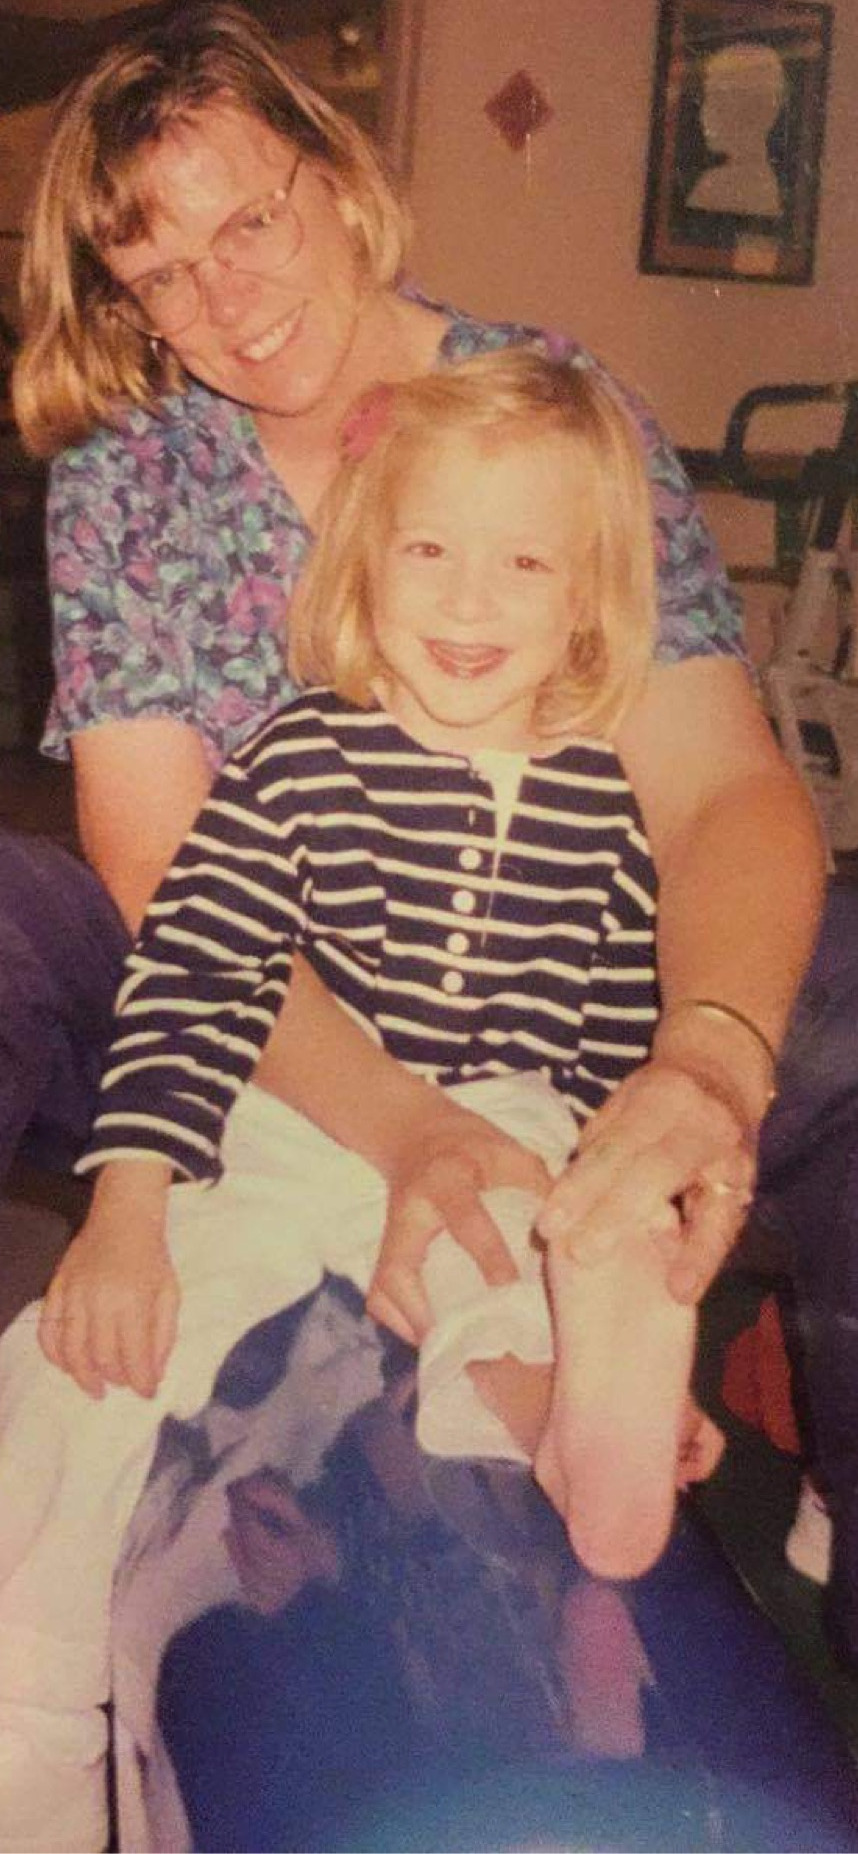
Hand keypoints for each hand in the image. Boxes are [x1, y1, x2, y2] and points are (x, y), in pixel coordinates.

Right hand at [38, 1164, 178, 1398]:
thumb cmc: (151, 1257)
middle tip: (123, 1385)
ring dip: (82, 1375)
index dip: (141, 1382)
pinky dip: (54, 1354)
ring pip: (70, 1349)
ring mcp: (73, 1293)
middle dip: (115, 1378)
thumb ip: (163, 1336)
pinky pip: (47, 1330)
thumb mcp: (170, 1294)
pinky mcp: (56, 1288)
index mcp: (133, 1301)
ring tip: (96, 1388)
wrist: (123, 1217)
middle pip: (101, 1357)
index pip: (133, 1355)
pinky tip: (67, 1365)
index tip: (148, 1393)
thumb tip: (154, 1373)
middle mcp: (100, 1300)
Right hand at [366, 1104, 551, 1345]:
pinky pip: (381, 1295)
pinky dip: (402, 1323)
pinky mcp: (385, 1250)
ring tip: (454, 1351)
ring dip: (413, 1326)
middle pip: (398, 1270)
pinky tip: (437, 1336)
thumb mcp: (511, 1153)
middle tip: (468, 1345)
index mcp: (448, 1180)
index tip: (511, 1289)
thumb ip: (539, 1188)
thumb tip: (568, 1238)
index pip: (464, 1221)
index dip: (488, 1257)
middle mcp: (410, 1211)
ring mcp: (390, 1234)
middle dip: (425, 1313)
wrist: (417, 1132)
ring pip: (384, 1288)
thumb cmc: (475, 1146)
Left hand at [536, 1061, 754, 1304]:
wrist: (723, 1077)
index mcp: (663, 1095)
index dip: (582, 1185)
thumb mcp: (624, 1103)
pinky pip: (726, 1228)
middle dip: (619, 1215)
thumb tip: (565, 1194)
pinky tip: (686, 1289)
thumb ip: (598, 1145)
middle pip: (658, 1172)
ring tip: (668, 1289)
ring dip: (685, 1251)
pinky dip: (704, 1259)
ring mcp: (732, 1156)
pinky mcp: (748, 1187)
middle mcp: (704, 1123)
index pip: (616, 1146)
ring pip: (705, 1203)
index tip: (550, 1224)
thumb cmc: (659, 1099)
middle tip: (582, 1254)